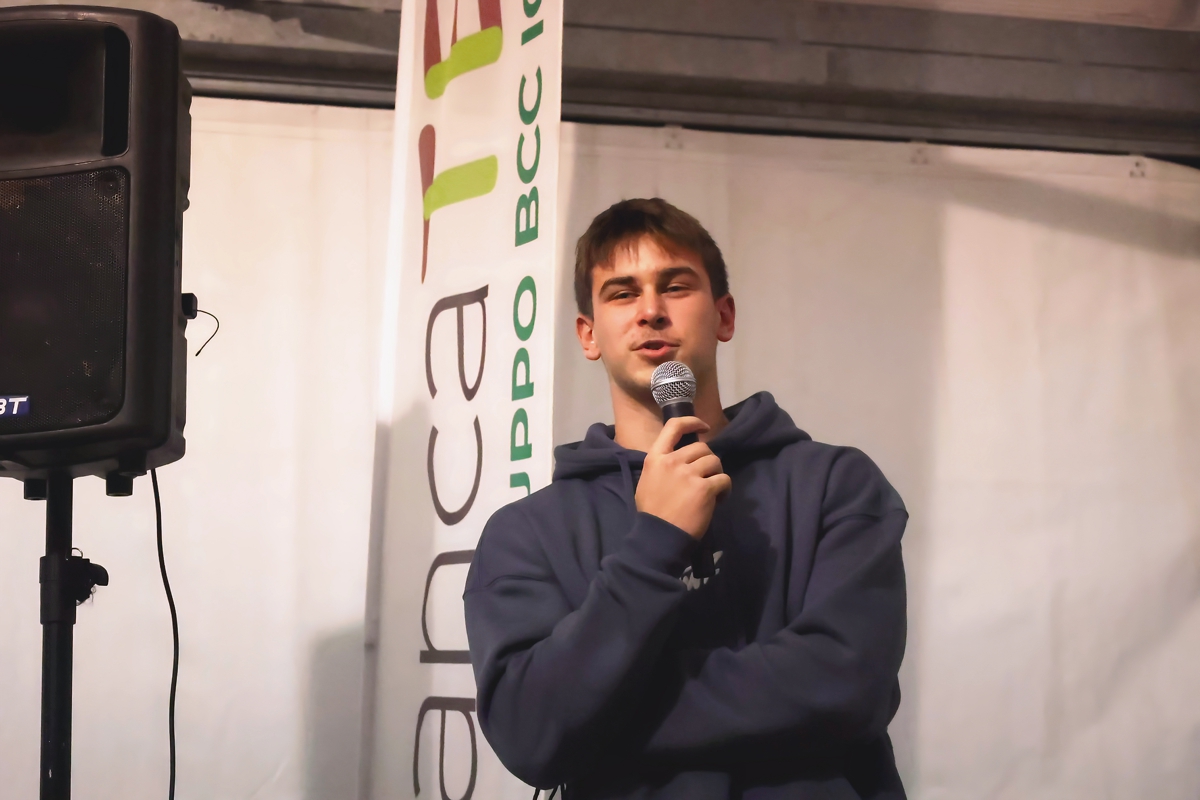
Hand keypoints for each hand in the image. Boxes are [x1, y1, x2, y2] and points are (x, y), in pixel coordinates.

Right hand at [635, 417, 731, 539]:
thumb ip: (662, 466)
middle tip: (706, 477)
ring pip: (714, 461)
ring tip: (713, 490)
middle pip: (701, 448)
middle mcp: (672, 462)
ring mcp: (688, 474)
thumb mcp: (647, 482)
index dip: (692, 422)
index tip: (703, 427)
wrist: (659, 537)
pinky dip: (725, 488)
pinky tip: (719, 499)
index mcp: (655, 458)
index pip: (674, 427)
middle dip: (708, 460)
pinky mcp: (704, 489)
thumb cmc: (652, 513)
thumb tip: (680, 459)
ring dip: (717, 474)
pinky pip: (724, 479)